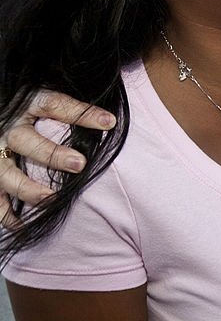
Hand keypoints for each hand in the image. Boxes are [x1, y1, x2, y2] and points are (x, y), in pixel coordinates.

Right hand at [0, 91, 115, 227]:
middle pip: (27, 142)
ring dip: (28, 189)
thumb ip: (70, 105)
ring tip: (51, 199)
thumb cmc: (26, 104)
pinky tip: (23, 225)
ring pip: (6, 174)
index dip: (82, 114)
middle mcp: (8, 129)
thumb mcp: (42, 95)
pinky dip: (7, 215)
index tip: (110, 122)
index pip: (55, 104)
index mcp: (26, 103)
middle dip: (52, 155)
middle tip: (80, 165)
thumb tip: (110, 117)